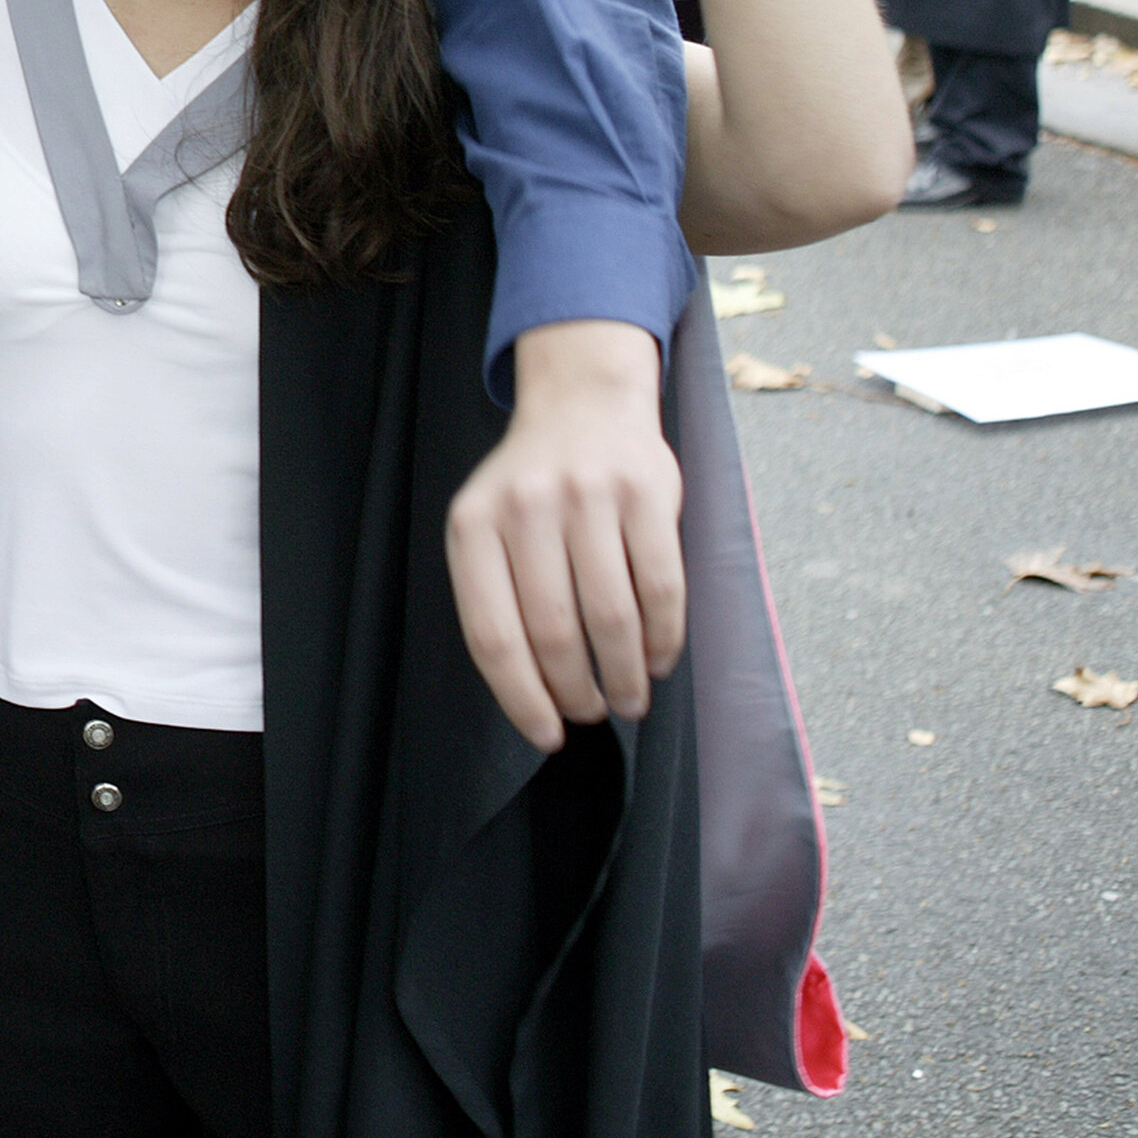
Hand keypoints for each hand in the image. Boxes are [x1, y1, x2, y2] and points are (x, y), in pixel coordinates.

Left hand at [445, 320, 684, 751]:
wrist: (582, 403)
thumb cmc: (532, 488)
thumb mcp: (488, 524)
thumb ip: (499, 595)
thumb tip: (532, 695)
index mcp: (473, 526)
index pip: (493, 635)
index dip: (522, 697)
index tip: (547, 734)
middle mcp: (526, 509)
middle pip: (555, 633)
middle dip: (578, 692)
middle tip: (593, 713)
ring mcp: (588, 497)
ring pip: (613, 617)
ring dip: (625, 675)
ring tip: (629, 698)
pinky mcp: (646, 494)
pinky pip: (661, 587)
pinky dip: (663, 638)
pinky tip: (658, 659)